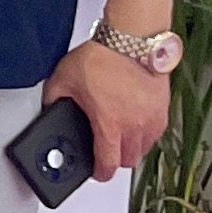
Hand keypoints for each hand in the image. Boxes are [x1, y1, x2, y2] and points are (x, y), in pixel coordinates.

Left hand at [50, 39, 172, 179]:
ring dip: (131, 148)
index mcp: (109, 124)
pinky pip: (156, 133)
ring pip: (144, 149)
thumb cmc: (103, 57)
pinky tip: (133, 123)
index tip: (96, 172)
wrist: (131, 39)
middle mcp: (134, 126)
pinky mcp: (163, 109)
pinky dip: (145, 134)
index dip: (100, 173)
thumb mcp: (63, 79)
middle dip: (115, 160)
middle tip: (104, 150)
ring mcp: (151, 118)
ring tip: (118, 137)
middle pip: (128, 161)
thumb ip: (53, 98)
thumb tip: (48, 107)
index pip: (108, 164)